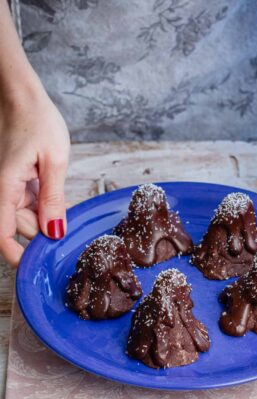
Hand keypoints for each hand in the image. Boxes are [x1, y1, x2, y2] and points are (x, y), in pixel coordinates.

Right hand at [0, 86, 69, 266]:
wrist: (23, 95)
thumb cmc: (38, 121)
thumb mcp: (54, 161)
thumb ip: (53, 199)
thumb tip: (53, 232)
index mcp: (5, 187)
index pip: (3, 234)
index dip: (16, 255)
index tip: (35, 268)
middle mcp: (3, 189)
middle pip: (21, 226)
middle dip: (45, 232)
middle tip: (72, 233)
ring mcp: (9, 184)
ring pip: (28, 215)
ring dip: (49, 217)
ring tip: (71, 211)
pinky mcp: (17, 178)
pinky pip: (31, 200)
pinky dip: (46, 204)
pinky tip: (63, 202)